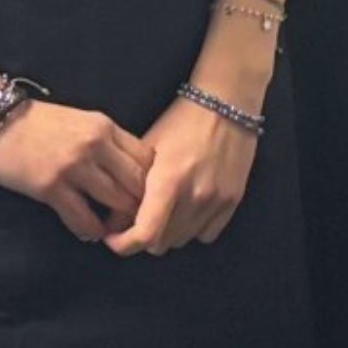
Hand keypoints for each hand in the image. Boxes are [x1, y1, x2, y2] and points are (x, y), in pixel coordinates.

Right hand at [0, 100, 152, 243]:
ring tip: (117, 230)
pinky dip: (91, 230)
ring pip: (116, 200)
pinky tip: (91, 234)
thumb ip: (104, 139)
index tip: (146, 194)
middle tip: (137, 218)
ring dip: (119, 220)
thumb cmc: (35, 121)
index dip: (151, 179)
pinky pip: (82, 217)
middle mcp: (95, 144)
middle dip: (141, 202)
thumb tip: (126, 167)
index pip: (146, 156)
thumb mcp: (79, 120)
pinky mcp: (50, 187)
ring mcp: (74, 166)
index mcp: (104, 126)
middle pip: (138, 180)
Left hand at [106, 93, 260, 254]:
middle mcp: (196, 196)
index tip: (113, 238)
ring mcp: (218, 200)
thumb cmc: (181, 121)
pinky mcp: (234, 200)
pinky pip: (207, 234)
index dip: (123, 245)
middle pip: (161, 243)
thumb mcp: (147, 150)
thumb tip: (114, 223)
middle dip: (143, 236)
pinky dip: (192, 229)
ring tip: (163, 211)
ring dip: (167, 233)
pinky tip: (187, 210)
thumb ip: (130, 189)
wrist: (227, 102)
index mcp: (169, 181)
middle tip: (137, 217)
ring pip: (182, 240)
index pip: (144, 236)